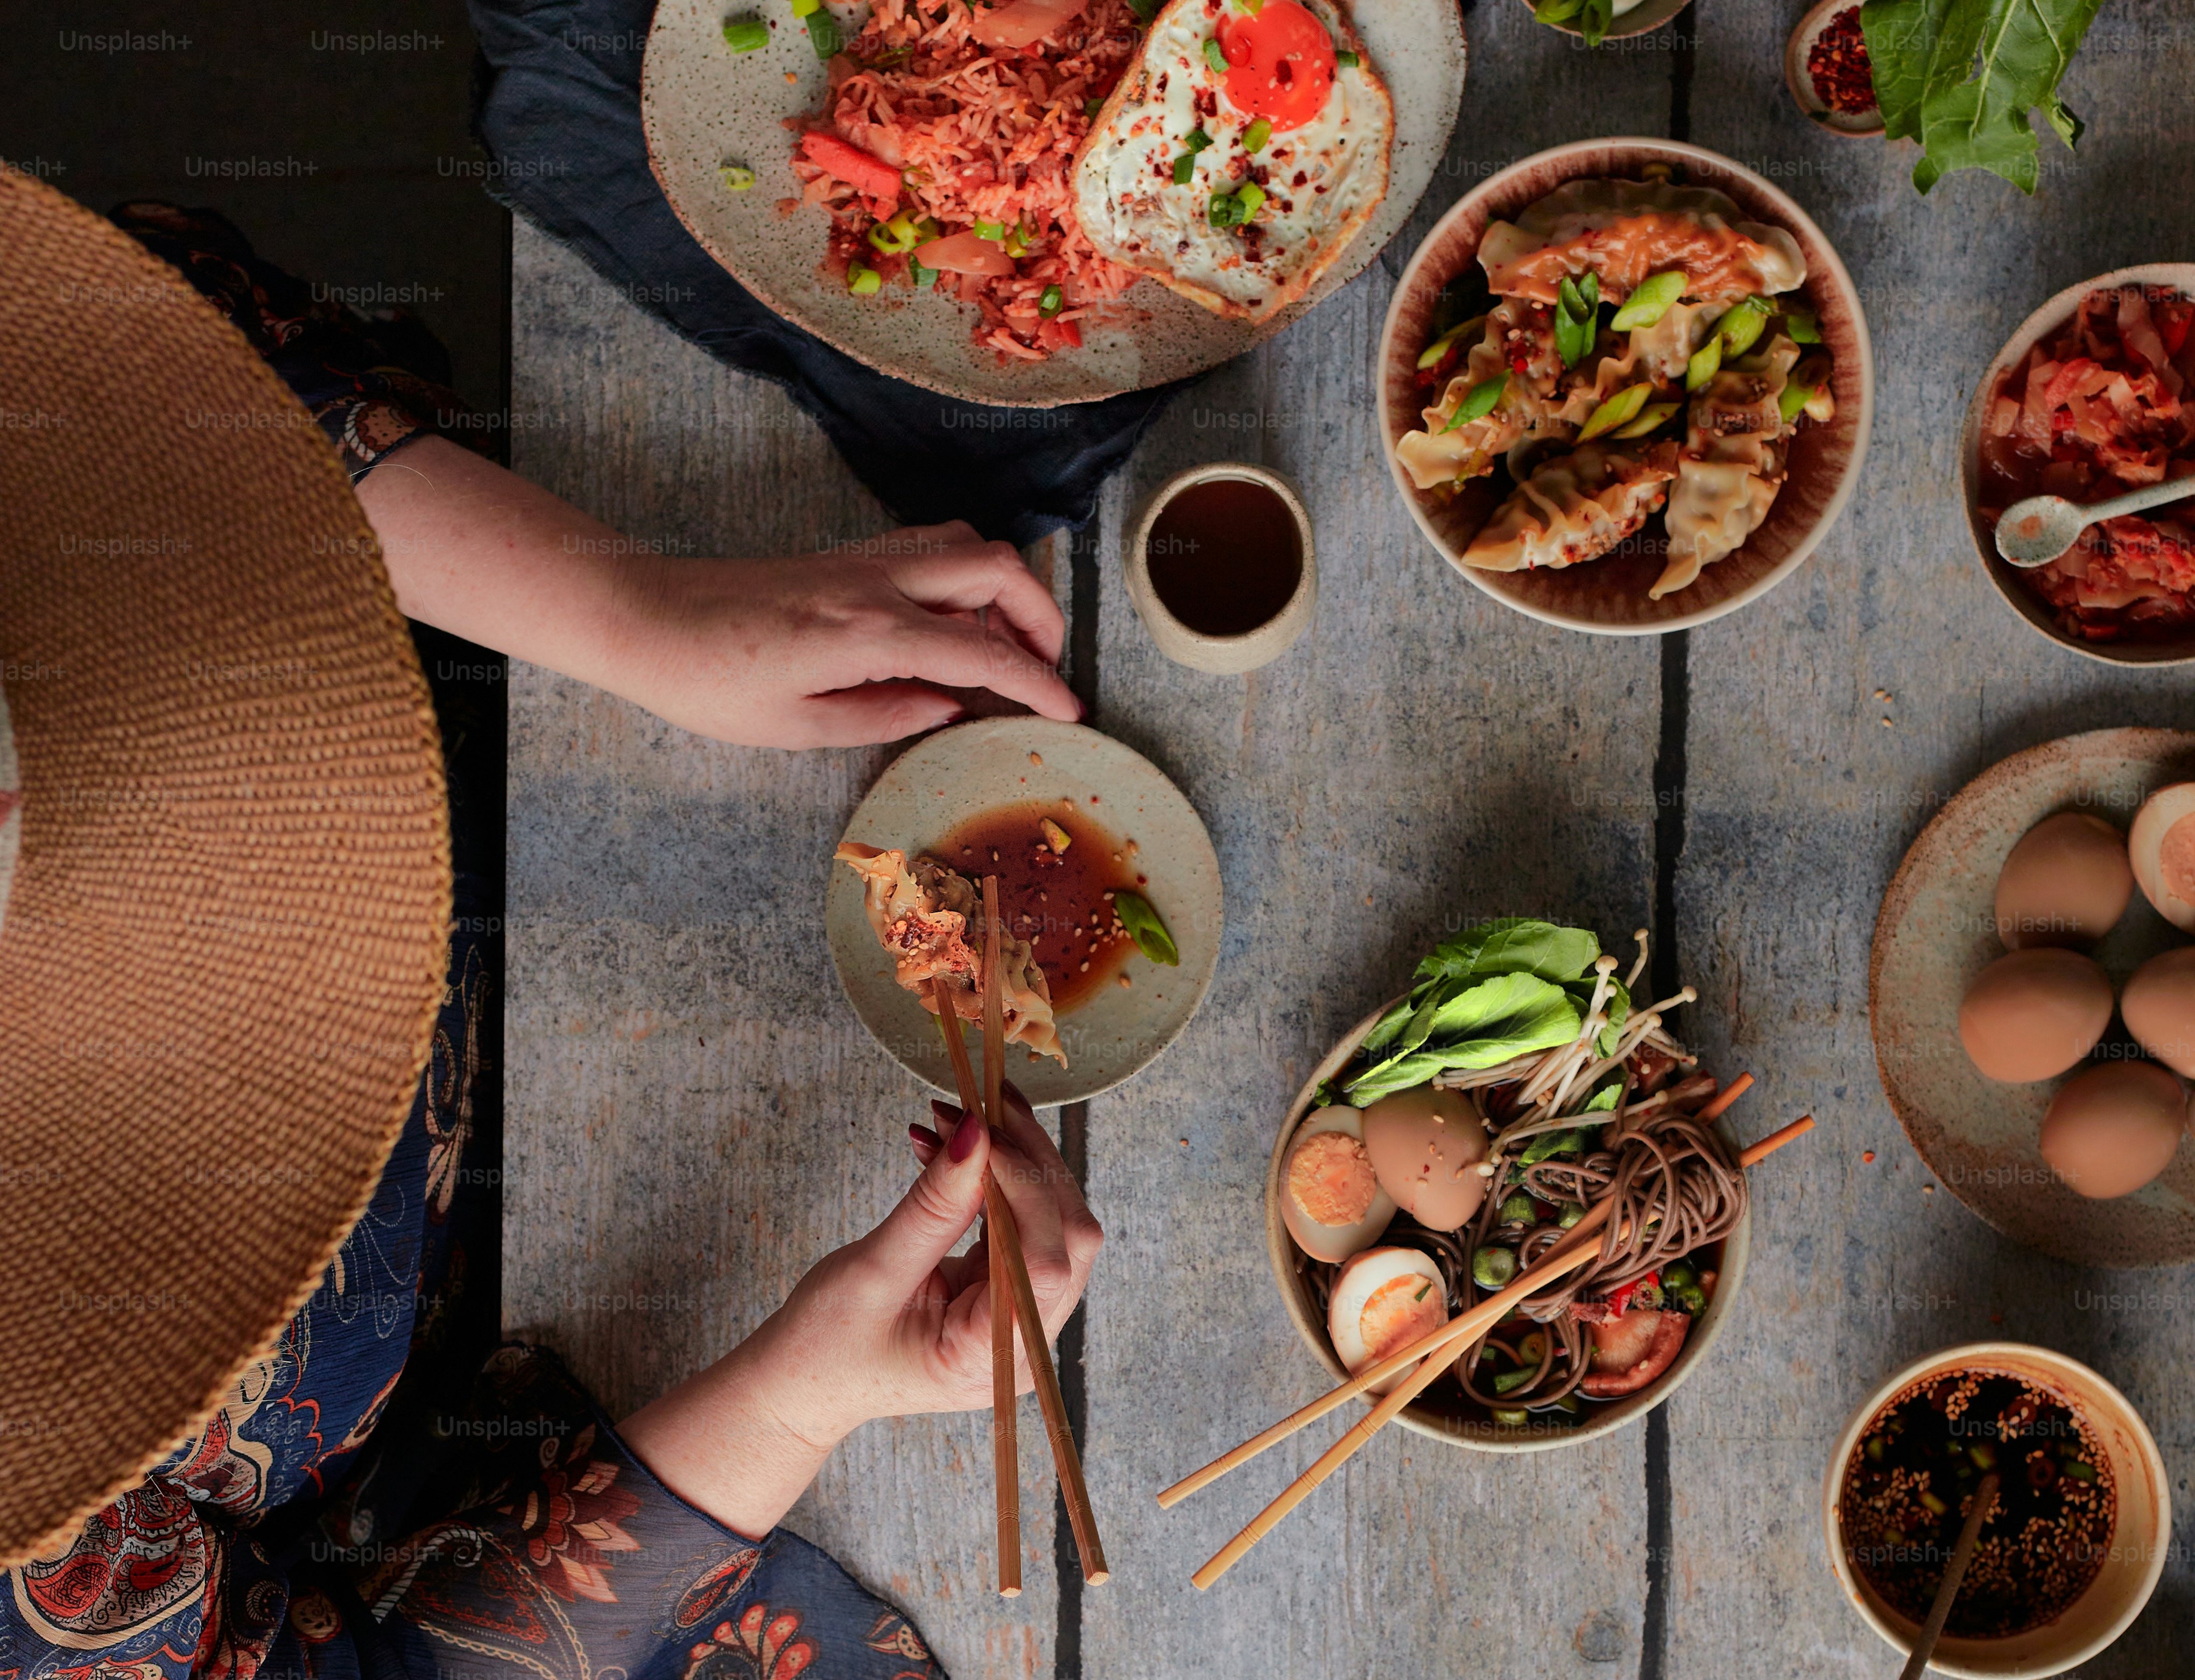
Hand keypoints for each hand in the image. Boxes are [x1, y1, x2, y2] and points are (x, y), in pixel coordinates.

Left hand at [617, 524, 1079, 747]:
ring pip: (969, 545)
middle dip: (1042, 616)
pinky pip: (932, 548)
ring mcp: (863, 560)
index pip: (983, 651)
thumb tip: (950, 706)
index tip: (1071, 712)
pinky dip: (966, 578)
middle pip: (996, 567)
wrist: (648, 618)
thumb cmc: (710, 681)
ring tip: (1006, 648)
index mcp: (867, 632)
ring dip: (1006, 589)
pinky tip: (953, 624)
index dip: (1038, 684)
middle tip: (1048, 669)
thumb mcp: (798, 727)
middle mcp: (876, 582)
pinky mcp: (849, 557)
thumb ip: (885, 716)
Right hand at [618, 1082, 1101, 1538]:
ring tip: (950, 1118)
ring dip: (1009, 1160)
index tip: (980, 1128)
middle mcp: (1024, 1342)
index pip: (1047, 1261)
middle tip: (970, 1105)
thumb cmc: (826, 1344)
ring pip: (1052, 1220)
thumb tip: (977, 1134)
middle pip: (1066, 1235)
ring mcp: (1020, 1315)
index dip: (1026, 1186)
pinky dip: (992, 1178)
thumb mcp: (873, 1272)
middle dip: (1023, 1160)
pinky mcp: (1005, 1288)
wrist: (803, 1381)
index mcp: (995, 1358)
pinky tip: (950, 1148)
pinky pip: (1020, 1220)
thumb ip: (933, 1206)